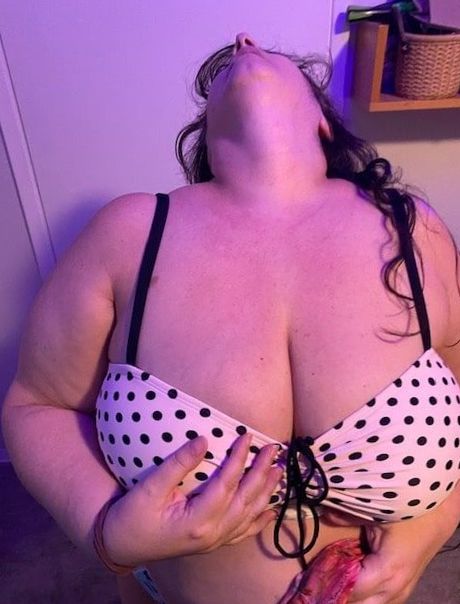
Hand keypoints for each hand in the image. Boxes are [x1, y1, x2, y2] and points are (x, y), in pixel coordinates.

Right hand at [102, 433, 282, 566]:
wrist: (122, 546)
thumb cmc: (133, 516)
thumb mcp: (150, 488)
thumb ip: (178, 464)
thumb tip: (203, 440)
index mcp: (197, 521)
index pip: (226, 484)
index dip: (239, 459)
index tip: (248, 436)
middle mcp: (212, 534)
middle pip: (244, 499)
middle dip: (261, 473)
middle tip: (273, 449)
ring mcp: (214, 541)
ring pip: (248, 516)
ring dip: (265, 493)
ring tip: (279, 471)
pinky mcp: (212, 542)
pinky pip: (242, 532)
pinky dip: (259, 520)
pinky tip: (271, 511)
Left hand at [323, 484, 459, 603]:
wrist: (442, 512)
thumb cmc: (410, 510)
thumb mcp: (376, 509)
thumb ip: (345, 514)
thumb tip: (323, 515)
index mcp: (388, 572)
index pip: (351, 591)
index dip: (329, 585)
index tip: (309, 579)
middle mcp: (396, 588)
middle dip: (338, 595)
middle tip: (316, 584)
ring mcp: (402, 590)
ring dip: (353, 595)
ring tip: (330, 581)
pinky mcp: (404, 585)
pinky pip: (381, 597)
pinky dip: (364, 592)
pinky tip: (349, 577)